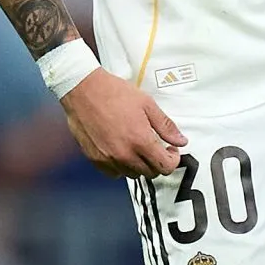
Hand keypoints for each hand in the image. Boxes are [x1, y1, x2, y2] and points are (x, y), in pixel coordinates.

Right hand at [60, 69, 187, 176]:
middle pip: (150, 173)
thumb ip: (165, 126)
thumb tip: (181, 141)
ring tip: (138, 147)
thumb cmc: (114, 93)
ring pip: (133, 174)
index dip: (173, 160)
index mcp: (140, 140)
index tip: (171, 151)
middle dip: (158, 162)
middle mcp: (124, 154)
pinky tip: (122, 151)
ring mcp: (108, 159)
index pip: (165, 166)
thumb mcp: (147, 104)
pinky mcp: (95, 159)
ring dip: (140, 165)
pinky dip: (121, 167)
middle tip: (157, 147)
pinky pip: (114, 173)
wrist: (84, 90)